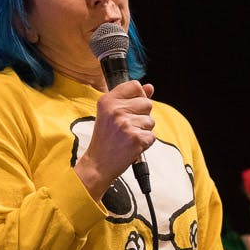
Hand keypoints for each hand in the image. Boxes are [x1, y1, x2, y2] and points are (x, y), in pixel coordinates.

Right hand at [74, 81, 154, 199]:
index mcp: (107, 101)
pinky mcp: (135, 138)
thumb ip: (131, 98)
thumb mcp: (111, 114)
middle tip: (127, 127)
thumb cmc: (105, 139)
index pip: (135, 86)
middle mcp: (116, 110)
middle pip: (147, 103)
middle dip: (142, 116)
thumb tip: (150, 87)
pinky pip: (152, 136)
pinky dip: (145, 143)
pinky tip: (131, 145)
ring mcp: (126, 124)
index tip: (131, 108)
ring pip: (151, 121)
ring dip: (143, 131)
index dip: (138, 96)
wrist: (98, 164)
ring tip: (128, 137)